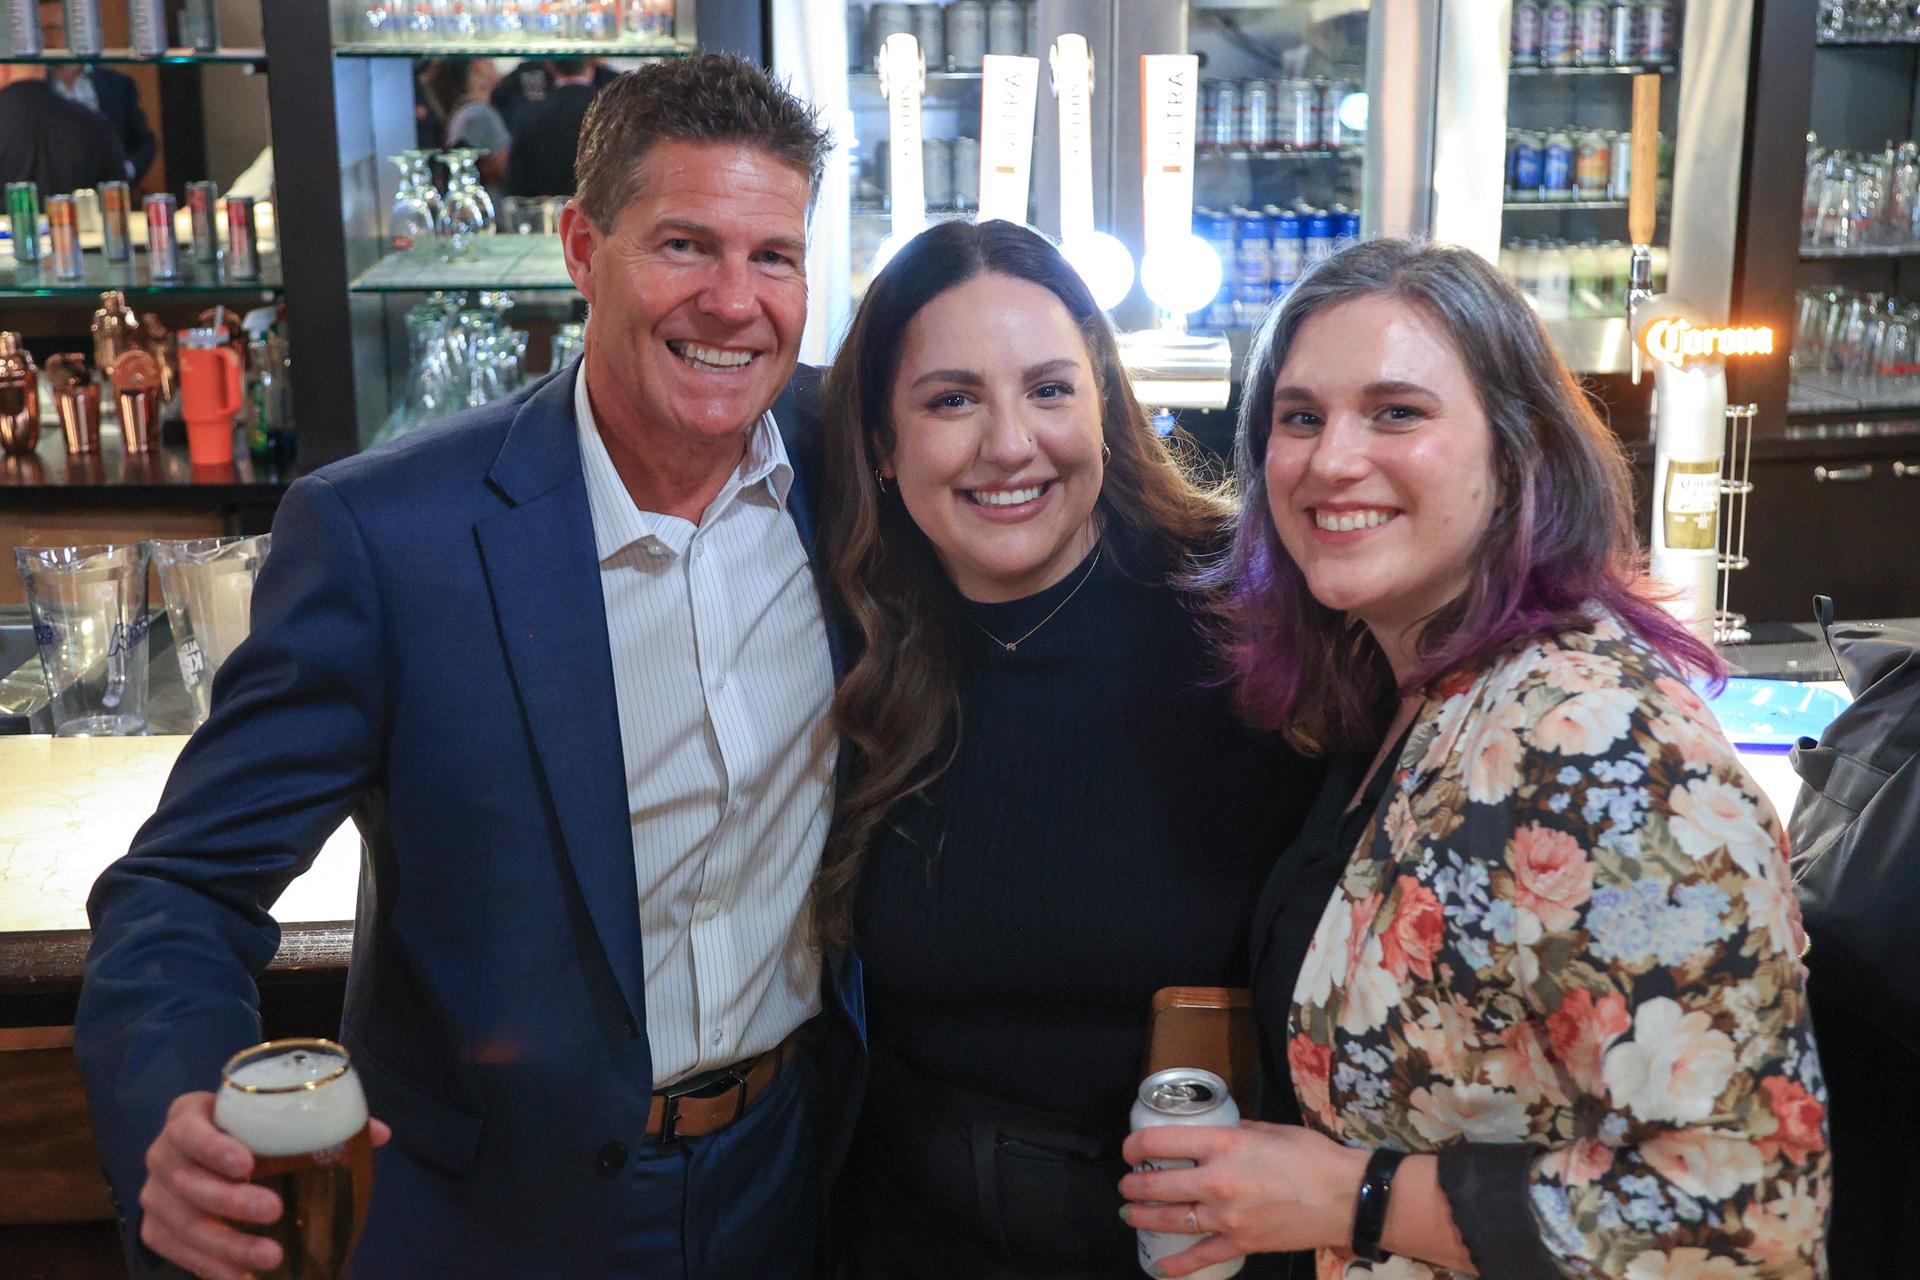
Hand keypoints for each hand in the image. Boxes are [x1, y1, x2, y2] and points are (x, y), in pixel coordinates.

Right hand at [140, 1090, 391, 1279]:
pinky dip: (212, 1268)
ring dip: (227, 1245)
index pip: (190, 1130)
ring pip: (183, 1224)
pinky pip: (179, 1254)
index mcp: (188, 1116)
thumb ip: (320, 1121)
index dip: (213, 1147)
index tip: (248, 1164)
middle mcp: (162, 1155)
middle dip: (231, 1202)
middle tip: (274, 1211)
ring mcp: (154, 1196)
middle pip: (186, 1183)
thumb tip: (379, 1134)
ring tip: (270, 1257)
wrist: (203, 1155)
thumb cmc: (246, 1131)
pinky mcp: (155, 1230)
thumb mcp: (270, 1116)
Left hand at [1119, 1120, 1366, 1278]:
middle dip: (1134, 1185)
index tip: (1129, 1150)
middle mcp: (1217, 1181)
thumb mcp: (1268, 1129)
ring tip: (1130, 1213)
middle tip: (1128, 1184)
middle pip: (1156, 1184)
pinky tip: (1161, 1269)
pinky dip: (1177, 1266)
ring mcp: (1226, 1217)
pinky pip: (1200, 1257)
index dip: (1135, 1145)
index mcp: (1223, 1145)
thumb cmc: (1311, 1156)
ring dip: (1142, 1216)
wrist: (1346, 1197)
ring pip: (1169, 1219)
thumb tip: (1213, 1132)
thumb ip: (1234, 1131)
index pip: (1159, 1142)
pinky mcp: (1241, 1244)